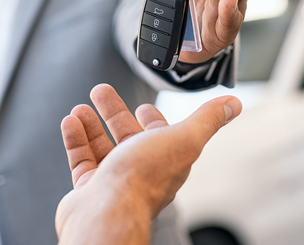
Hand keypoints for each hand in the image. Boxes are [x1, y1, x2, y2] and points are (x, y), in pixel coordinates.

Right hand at [55, 84, 241, 244]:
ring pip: (102, 147)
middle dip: (114, 112)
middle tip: (101, 92)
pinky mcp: (90, 189)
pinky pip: (82, 161)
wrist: (107, 211)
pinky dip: (76, 140)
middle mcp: (141, 170)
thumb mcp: (184, 138)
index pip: (162, 136)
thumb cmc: (144, 179)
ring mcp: (114, 181)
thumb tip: (232, 105)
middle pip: (127, 136)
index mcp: (166, 159)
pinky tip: (71, 123)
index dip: (154, 120)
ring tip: (81, 107)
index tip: (143, 106)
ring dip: (92, 124)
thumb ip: (207, 120)